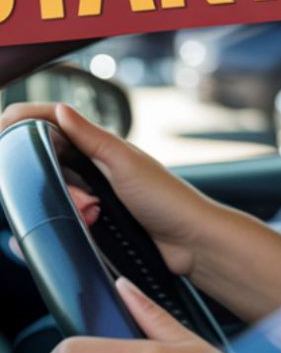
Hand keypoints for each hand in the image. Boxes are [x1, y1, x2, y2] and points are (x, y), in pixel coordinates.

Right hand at [0, 102, 222, 275]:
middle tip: (85, 199)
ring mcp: (94, 194)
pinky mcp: (95, 222)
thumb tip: (59, 109)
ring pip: (53, 193)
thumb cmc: (168, 200)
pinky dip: (70, 223)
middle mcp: (95, 168)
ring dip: (67, 206)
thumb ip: (92, 138)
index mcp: (103, 147)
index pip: (54, 125)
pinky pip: (64, 219)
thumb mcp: (126, 164)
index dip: (25, 122)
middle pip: (46, 163)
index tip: (3, 126)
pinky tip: (88, 226)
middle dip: (51, 179)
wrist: (190, 244)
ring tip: (94, 214)